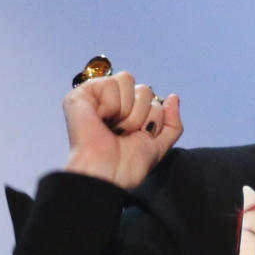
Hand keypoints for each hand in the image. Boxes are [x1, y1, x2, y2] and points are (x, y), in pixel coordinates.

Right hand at [62, 71, 182, 189]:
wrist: (108, 174)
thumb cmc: (127, 166)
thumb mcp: (159, 146)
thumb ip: (172, 124)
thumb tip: (173, 97)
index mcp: (129, 113)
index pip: (153, 99)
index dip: (153, 119)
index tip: (138, 136)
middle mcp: (113, 103)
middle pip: (144, 89)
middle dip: (141, 115)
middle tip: (125, 133)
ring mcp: (96, 97)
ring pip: (127, 80)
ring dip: (127, 112)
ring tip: (114, 128)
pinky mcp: (80, 94)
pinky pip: (111, 83)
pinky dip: (111, 105)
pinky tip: (100, 119)